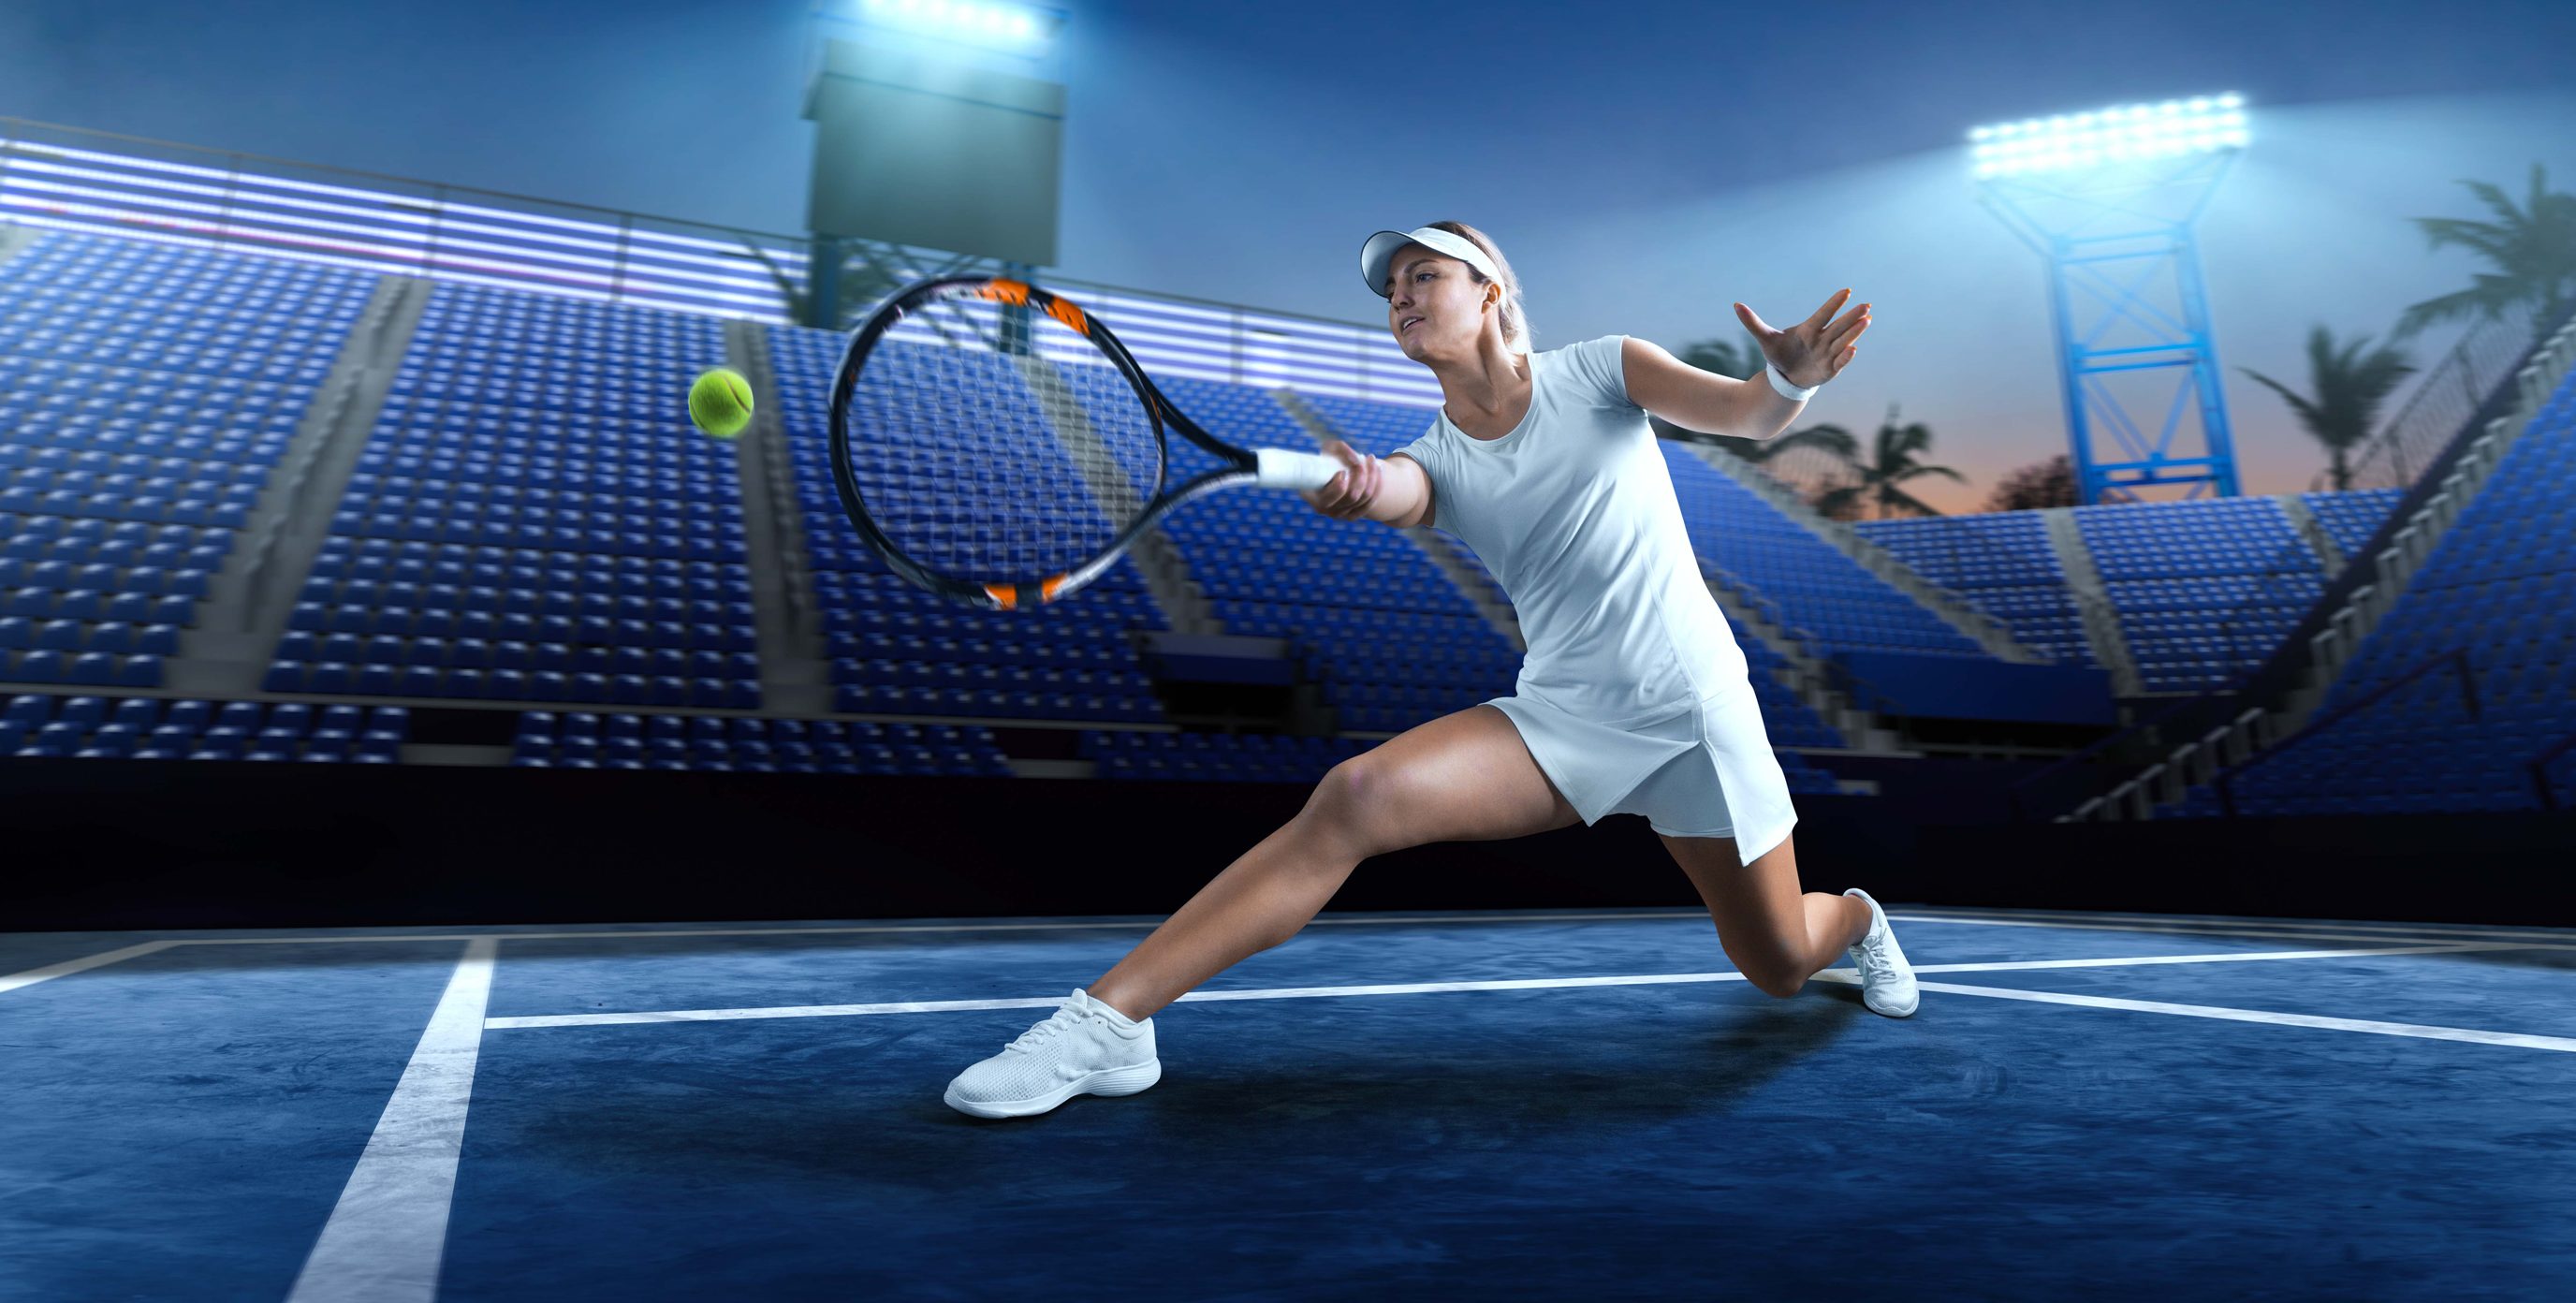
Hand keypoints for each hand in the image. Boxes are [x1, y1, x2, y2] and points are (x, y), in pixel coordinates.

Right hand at [1301, 439, 1378, 520]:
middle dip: (1361, 475)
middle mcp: (1327, 510)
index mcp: (1314, 498)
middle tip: (1363, 457)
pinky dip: (1378, 484)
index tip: (1343, 472)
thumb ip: (1340, 448)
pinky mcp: (1353, 515)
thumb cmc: (1329, 457)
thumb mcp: (1330, 448)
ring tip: (1371, 458)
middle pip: (1352, 496)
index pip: (1329, 498)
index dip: (1339, 486)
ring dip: (1372, 475)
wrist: (1334, 470)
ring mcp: (1341, 515)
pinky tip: (1379, 469)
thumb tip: (1356, 460)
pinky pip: (1371, 502)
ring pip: (1365, 497)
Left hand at [1735, 289, 1870, 389]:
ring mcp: (1827, 354)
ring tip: (1867, 320)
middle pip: (1839, 326)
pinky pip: (1839, 362)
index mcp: (1809, 329)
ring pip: (1843, 341)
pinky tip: (1853, 349)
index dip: (1834, 304)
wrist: (1785, 378)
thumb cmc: (1780, 355)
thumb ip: (1753, 323)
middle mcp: (1822, 339)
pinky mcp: (1829, 369)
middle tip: (1866, 305)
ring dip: (1855, 332)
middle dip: (1852, 316)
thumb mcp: (1766, 339)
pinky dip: (1846, 356)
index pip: (1824, 314)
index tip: (1847, 291)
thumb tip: (1736, 305)